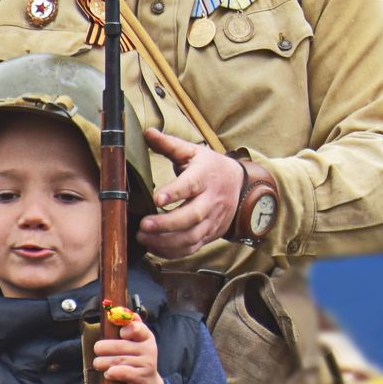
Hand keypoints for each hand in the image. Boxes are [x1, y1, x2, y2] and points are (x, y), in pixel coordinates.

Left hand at [93, 313, 163, 383]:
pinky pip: (124, 373)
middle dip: (105, 347)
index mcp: (146, 337)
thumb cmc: (138, 361)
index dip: (125, 328)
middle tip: (97, 349)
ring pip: (120, 360)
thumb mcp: (138, 343)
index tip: (118, 333)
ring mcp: (146, 365)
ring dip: (104, 362)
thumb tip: (123, 309)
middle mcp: (148, 349)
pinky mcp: (140, 379)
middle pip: (122, 345)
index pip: (136, 328)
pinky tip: (108, 374)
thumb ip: (131, 327)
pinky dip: (114, 373)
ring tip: (97, 363)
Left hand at [136, 129, 242, 258]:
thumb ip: (169, 144)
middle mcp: (211, 200)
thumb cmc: (210, 166)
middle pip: (192, 216)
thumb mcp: (193, 152)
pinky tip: (154, 246)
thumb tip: (147, 132)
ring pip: (192, 236)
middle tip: (144, 224)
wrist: (239, 184)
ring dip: (166, 241)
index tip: (157, 198)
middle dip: (167, 223)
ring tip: (143, 237)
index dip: (175, 192)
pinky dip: (172, 251)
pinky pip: (192, 248)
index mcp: (205, 176)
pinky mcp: (210, 235)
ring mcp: (212, 220)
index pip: (191, 185)